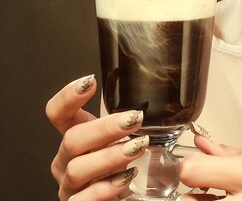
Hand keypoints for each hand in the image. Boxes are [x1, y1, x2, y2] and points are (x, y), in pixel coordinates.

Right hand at [46, 75, 147, 199]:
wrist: (115, 197)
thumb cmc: (119, 165)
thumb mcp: (121, 138)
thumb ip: (126, 120)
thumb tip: (154, 96)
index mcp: (75, 135)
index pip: (58, 113)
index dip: (68, 96)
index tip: (90, 81)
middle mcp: (66, 160)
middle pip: (72, 138)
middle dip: (105, 128)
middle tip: (134, 120)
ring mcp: (69, 185)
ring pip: (77, 169)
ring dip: (109, 157)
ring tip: (137, 148)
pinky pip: (82, 200)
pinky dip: (105, 189)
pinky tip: (126, 179)